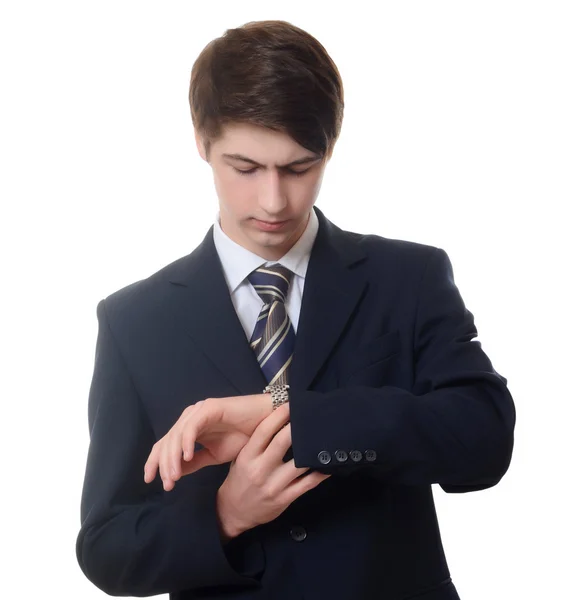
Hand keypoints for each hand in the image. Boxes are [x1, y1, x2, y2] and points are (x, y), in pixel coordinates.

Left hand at [144, 393, 271, 490]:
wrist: (268, 423)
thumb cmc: (245, 437)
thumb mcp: (215, 455)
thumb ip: (195, 462)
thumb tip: (175, 474)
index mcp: (190, 429)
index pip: (165, 445)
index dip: (155, 462)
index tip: (151, 481)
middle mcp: (191, 418)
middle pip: (167, 441)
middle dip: (163, 464)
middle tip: (167, 485)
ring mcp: (199, 411)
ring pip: (176, 435)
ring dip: (173, 458)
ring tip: (174, 477)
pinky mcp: (209, 408)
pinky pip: (192, 426)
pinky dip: (187, 442)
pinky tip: (187, 457)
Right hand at [216, 403, 331, 539]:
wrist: (233, 512)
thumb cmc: (239, 480)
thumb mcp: (241, 458)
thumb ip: (257, 443)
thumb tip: (277, 421)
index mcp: (248, 456)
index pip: (264, 431)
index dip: (278, 416)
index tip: (290, 404)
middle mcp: (260, 469)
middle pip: (282, 443)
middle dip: (297, 427)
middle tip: (310, 415)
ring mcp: (274, 485)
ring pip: (298, 464)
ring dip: (312, 450)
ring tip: (323, 437)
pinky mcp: (285, 498)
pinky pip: (307, 484)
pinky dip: (320, 474)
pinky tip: (328, 465)